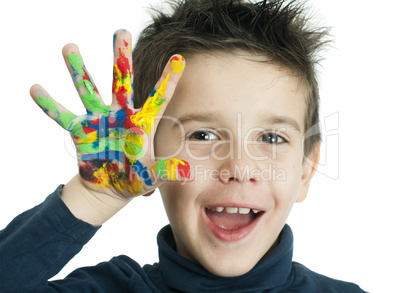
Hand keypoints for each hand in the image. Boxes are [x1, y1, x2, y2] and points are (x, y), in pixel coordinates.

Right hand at [30, 30, 189, 199]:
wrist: (112, 189)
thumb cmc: (136, 178)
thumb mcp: (152, 175)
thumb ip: (167, 170)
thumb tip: (188, 172)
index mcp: (142, 122)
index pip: (158, 97)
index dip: (168, 79)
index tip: (179, 58)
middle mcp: (121, 114)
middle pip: (121, 81)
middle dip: (121, 58)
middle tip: (121, 33)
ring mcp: (100, 119)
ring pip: (88, 90)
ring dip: (79, 71)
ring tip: (70, 47)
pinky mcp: (81, 130)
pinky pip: (62, 116)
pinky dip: (50, 105)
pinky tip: (36, 89)